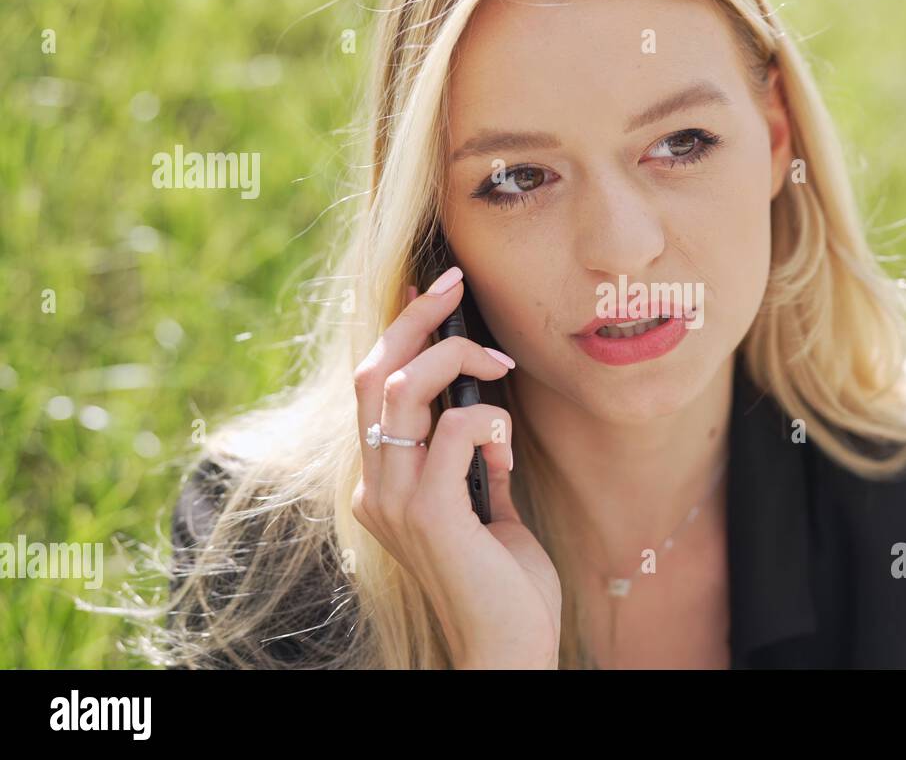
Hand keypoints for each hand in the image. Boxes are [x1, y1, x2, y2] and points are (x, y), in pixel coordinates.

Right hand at [351, 267, 560, 667]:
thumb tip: (480, 411)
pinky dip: (488, 421)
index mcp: (383, 484)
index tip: (433, 293)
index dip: (398, 333)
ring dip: (456, 358)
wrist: (508, 646)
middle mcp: (374, 487)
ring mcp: (392, 500)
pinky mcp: (426, 513)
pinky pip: (453, 429)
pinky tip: (507, 449)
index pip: (373, 390)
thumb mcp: (483, 507)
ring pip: (400, 389)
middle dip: (415, 319)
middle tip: (455, 284)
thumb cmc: (503, 582)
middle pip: (372, 374)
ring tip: (500, 366)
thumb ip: (471, 463)